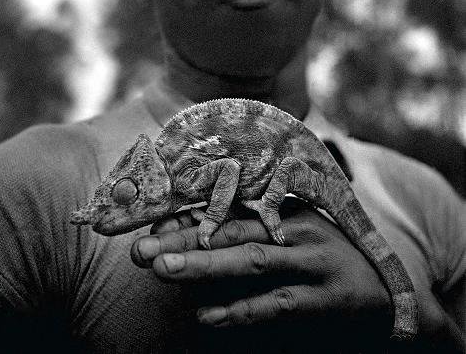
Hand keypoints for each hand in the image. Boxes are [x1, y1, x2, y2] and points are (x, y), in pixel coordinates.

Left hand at [132, 198, 393, 351]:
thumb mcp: (288, 235)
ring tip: (163, 270)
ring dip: (206, 266)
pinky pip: (277, 303)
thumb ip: (248, 234)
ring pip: (252, 259)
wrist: (383, 289)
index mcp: (284, 209)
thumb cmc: (321, 257)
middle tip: (142, 249)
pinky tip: (207, 315)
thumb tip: (191, 242)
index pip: (229, 210)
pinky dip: (241, 309)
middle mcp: (295, 228)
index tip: (148, 229)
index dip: (187, 219)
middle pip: (233, 230)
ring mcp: (313, 260)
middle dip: (185, 239)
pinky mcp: (327, 296)